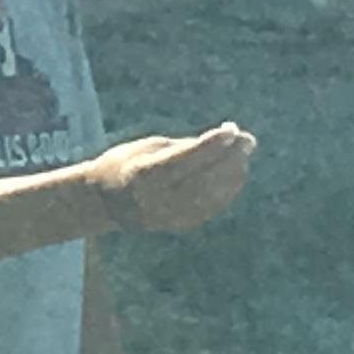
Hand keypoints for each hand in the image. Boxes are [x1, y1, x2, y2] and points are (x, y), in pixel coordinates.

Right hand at [93, 123, 254, 235]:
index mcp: (143, 175)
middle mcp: (157, 200)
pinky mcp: (182, 224)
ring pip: (212, 194)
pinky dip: (227, 186)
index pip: (184, 160)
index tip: (231, 129)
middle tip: (246, 139)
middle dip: (228, 157)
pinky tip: (235, 169)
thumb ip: (185, 146)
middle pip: (202, 178)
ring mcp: (170, 215)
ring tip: (243, 150)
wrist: (107, 202)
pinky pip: (212, 205)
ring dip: (232, 171)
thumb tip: (224, 140)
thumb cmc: (127, 163)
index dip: (210, 145)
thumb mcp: (149, 147)